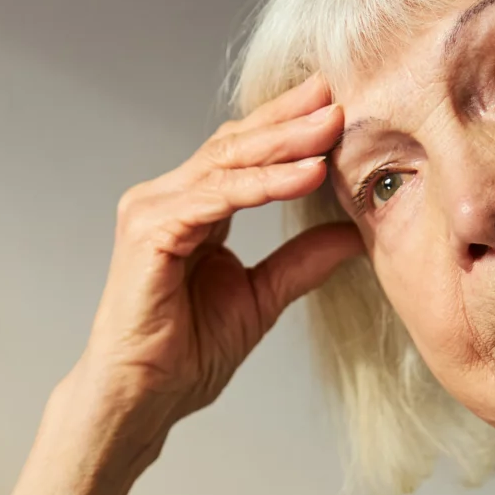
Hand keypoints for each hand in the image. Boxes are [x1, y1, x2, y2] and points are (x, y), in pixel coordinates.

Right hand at [5, 75, 361, 494]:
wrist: (141, 399)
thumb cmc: (183, 356)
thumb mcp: (261, 299)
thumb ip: (300, 261)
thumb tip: (352, 232)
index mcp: (188, 209)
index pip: (241, 154)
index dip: (287, 126)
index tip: (335, 104)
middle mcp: (164, 200)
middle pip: (234, 145)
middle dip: (289, 120)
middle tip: (338, 96)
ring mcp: (151, 212)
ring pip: (227, 164)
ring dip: (284, 144)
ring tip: (332, 127)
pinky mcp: (150, 233)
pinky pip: (216, 199)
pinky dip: (264, 185)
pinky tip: (306, 173)